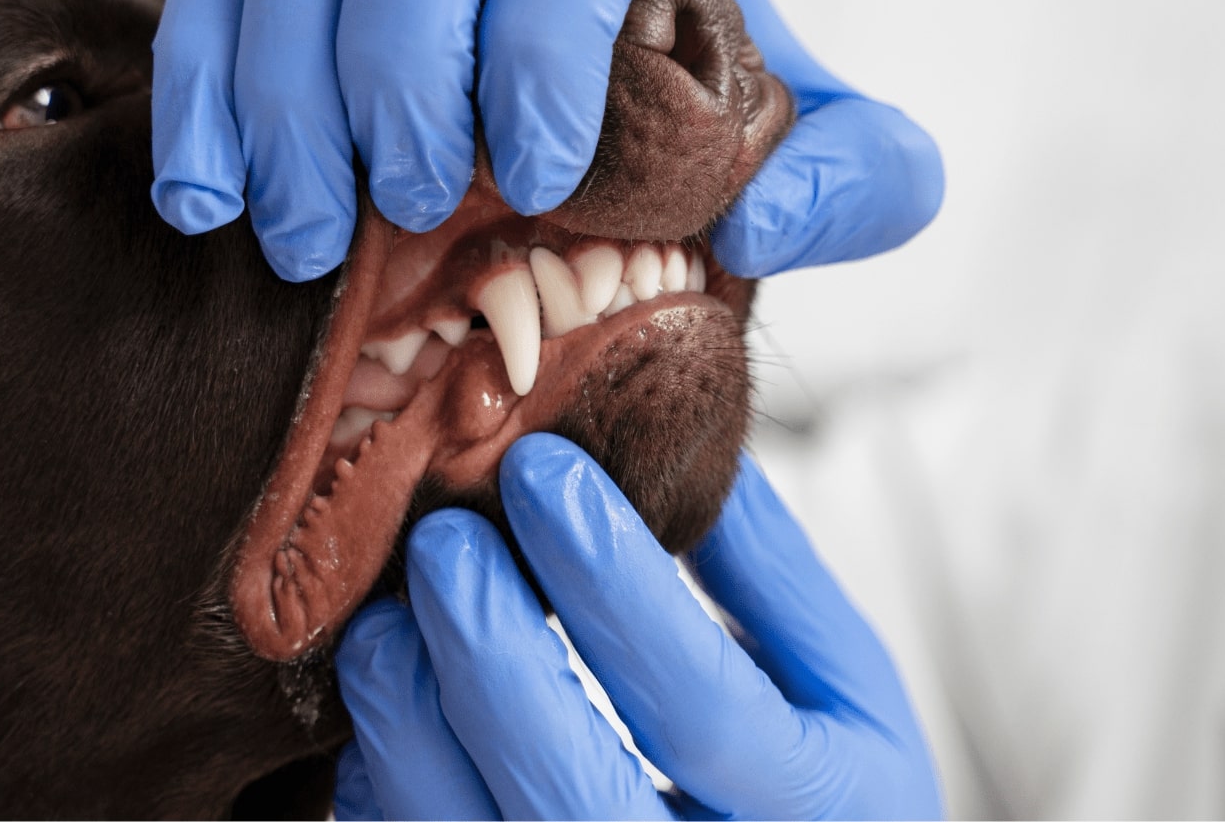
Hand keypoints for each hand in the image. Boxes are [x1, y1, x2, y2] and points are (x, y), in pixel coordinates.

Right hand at [151, 0, 943, 281]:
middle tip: (421, 205)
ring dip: (289, 83)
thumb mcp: (821, 166)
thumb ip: (859, 180)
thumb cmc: (699, 143)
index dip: (552, 20)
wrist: (586, 148)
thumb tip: (765, 217)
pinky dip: (197, 82)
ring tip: (313, 241)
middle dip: (407, 53)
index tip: (543, 172)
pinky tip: (210, 203)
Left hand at [331, 434, 941, 819]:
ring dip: (410, 722)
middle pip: (571, 792)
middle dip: (491, 650)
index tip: (541, 470)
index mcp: (816, 806)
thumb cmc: (831, 791)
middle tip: (445, 538)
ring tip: (387, 619)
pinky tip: (382, 704)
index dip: (612, 583)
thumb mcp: (842, 683)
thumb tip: (680, 440)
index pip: (700, 705)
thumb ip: (771, 573)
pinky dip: (387, 783)